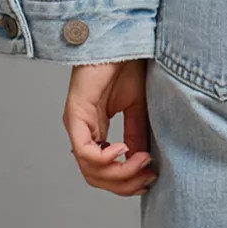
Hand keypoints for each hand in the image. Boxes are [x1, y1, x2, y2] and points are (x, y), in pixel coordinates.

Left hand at [63, 57, 156, 194]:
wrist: (123, 43)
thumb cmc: (128, 68)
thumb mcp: (138, 110)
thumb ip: (138, 135)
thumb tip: (145, 163)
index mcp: (96, 131)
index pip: (103, 172)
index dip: (127, 182)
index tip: (151, 176)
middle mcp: (83, 132)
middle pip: (96, 178)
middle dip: (125, 184)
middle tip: (149, 176)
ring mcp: (77, 125)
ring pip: (90, 171)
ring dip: (121, 173)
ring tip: (143, 160)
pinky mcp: (75, 116)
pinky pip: (85, 152)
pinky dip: (108, 158)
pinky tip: (125, 148)